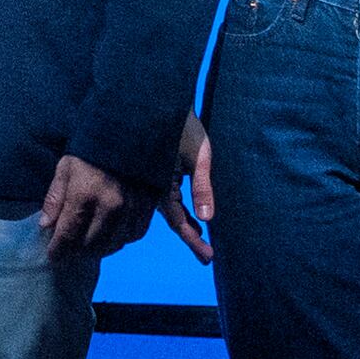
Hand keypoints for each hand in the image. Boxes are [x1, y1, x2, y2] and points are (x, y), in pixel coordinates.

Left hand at [38, 151, 142, 262]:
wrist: (130, 134)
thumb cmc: (91, 151)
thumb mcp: (65, 168)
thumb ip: (55, 199)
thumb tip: (45, 226)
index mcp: (85, 195)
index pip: (68, 235)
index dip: (58, 251)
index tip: (53, 257)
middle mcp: (110, 207)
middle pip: (91, 246)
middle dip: (76, 253)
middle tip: (68, 253)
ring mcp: (132, 209)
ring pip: (113, 245)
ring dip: (98, 249)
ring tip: (87, 245)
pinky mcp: (147, 209)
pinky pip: (133, 236)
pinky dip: (120, 239)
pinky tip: (110, 235)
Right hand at [158, 115, 214, 259]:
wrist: (159, 100)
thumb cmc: (181, 125)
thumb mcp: (198, 156)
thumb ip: (201, 186)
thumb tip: (207, 218)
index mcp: (161, 184)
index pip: (178, 222)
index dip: (193, 241)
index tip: (208, 258)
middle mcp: (152, 186)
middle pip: (172, 220)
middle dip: (190, 237)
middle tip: (207, 256)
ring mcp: (151, 180)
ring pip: (166, 211)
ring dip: (185, 224)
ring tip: (200, 237)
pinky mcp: (152, 172)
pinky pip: (163, 198)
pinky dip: (176, 210)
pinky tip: (189, 214)